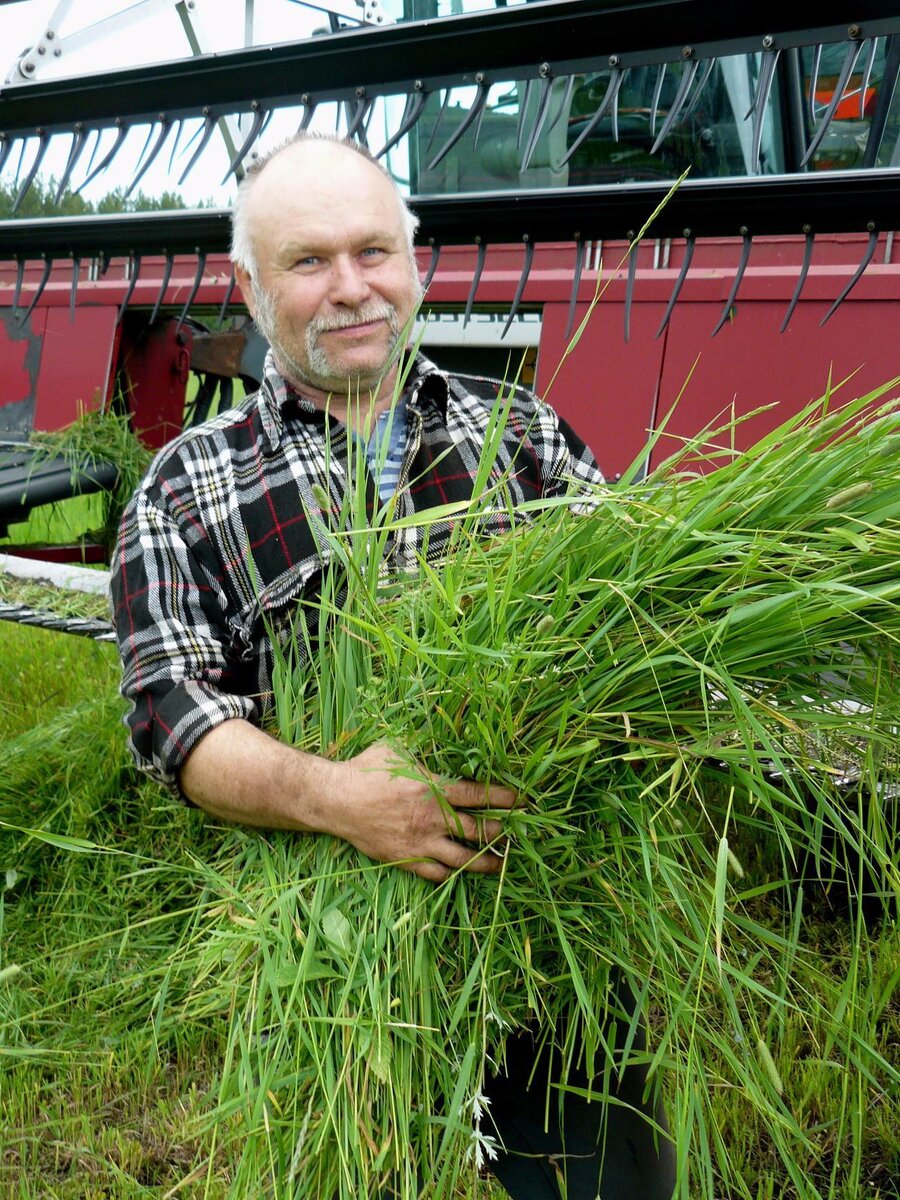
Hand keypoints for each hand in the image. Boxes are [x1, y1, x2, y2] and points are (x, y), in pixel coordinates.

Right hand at [327, 742, 516, 881]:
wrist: (336, 800)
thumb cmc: (366, 769)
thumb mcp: (398, 748)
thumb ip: (423, 748)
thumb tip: (440, 737)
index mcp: (435, 788)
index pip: (481, 796)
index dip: (506, 799)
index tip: (523, 802)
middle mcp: (433, 818)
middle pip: (479, 831)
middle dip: (502, 832)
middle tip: (515, 833)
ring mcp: (421, 842)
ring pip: (463, 859)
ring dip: (486, 861)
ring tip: (501, 863)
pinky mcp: (406, 859)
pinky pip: (436, 873)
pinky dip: (451, 873)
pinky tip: (459, 871)